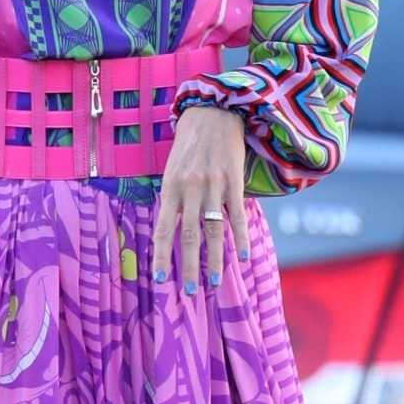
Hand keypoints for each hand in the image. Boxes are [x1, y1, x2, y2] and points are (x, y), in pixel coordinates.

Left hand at [152, 103, 251, 292]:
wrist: (214, 112)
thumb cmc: (190, 144)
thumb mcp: (172, 168)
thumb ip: (172, 198)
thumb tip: (170, 228)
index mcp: (170, 188)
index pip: (163, 229)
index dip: (161, 256)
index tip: (161, 280)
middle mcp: (190, 189)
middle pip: (189, 235)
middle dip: (188, 266)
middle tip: (189, 291)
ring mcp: (213, 186)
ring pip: (213, 230)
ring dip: (214, 259)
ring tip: (214, 282)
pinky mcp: (234, 181)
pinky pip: (237, 215)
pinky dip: (240, 237)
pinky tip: (242, 256)